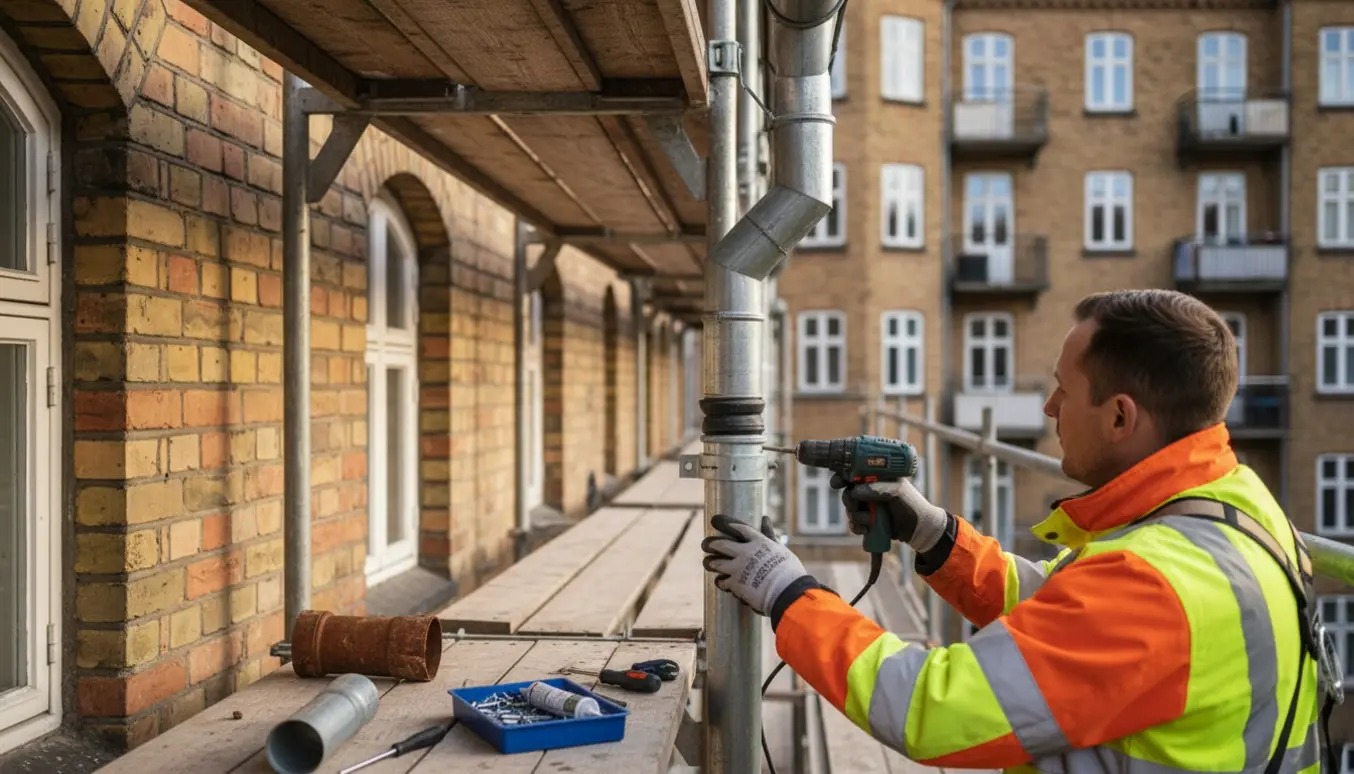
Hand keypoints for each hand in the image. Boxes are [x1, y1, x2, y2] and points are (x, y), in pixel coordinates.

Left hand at [700, 514, 808, 615]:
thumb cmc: (790, 571)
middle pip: (720, 544)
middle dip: (710, 543)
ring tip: (708, 563)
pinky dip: (721, 581)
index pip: (738, 527)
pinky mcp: (735, 584)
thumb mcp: (780, 549)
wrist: (788, 593)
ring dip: (710, 563)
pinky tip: (721, 581)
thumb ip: (769, 535)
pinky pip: (721, 581)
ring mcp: (738, 568)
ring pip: (715, 563)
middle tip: (705, 544)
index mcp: (758, 542)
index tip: (715, 520)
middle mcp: (745, 552)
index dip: (725, 523)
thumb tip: (765, 519)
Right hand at [831, 474, 948, 552]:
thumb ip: (877, 489)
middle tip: (853, 505)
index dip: (842, 476)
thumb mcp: (897, 492)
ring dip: (856, 516)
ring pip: (850, 510)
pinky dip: (857, 527)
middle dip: (848, 500)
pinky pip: (854, 524)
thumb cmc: (911, 505)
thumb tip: (855, 491)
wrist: (919, 529)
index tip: (837, 482)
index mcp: (877, 478)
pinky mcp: (868, 522)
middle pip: (848, 492)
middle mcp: (870, 491)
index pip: (854, 473)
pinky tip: (865, 529)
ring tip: (868, 521)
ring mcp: (868, 507)